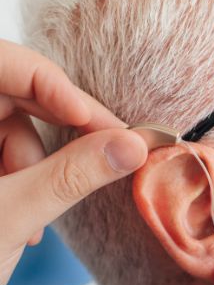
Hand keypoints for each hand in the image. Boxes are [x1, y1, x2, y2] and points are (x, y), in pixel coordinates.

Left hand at [0, 39, 147, 284]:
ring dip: (38, 167)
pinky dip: (25, 179)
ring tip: (35, 218)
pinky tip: (23, 220)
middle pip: (14, 93)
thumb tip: (131, 147)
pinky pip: (5, 149)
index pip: (2, 64)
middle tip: (106, 154)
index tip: (102, 124)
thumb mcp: (11, 216)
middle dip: (58, 131)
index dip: (53, 86)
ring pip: (12, 125)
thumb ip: (72, 176)